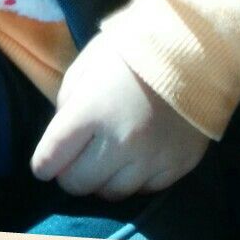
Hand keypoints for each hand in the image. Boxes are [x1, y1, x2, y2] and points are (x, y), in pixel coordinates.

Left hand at [30, 33, 209, 200]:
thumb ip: (68, 101)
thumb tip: (62, 136)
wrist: (195, 46)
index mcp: (91, 112)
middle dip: (70, 173)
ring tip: (107, 159)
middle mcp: (120, 141)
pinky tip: (137, 156)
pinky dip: (136, 177)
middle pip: (78, 184)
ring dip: (103, 179)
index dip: (43, 163)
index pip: (51, 159)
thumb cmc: (134, 49)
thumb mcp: (89, 63)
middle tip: (76, 160)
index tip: (46, 162)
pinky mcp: (178, 164)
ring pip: (111, 193)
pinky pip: (146, 189)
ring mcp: (152, 157)